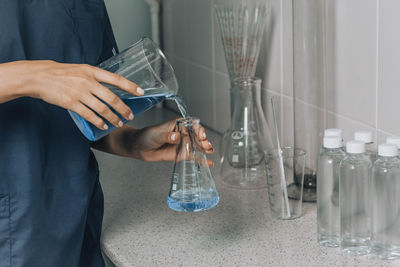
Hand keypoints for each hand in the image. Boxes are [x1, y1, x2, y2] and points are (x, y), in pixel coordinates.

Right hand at [0, 60, 142, 129]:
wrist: (39, 76)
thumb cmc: (61, 73)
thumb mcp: (81, 69)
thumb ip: (95, 77)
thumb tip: (110, 87)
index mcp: (92, 71)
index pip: (116, 79)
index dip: (130, 86)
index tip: (141, 92)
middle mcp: (88, 81)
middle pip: (112, 98)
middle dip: (123, 109)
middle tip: (129, 115)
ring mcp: (79, 93)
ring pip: (102, 109)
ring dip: (113, 118)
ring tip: (118, 123)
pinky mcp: (71, 103)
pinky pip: (89, 115)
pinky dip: (99, 122)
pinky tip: (103, 125)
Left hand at [128, 118, 213, 165]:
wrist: (139, 147)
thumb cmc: (146, 136)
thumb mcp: (157, 134)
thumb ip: (167, 135)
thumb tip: (176, 136)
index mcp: (178, 124)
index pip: (192, 125)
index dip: (198, 129)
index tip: (201, 134)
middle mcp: (183, 134)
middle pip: (197, 136)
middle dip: (203, 140)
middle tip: (206, 145)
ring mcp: (183, 144)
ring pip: (197, 146)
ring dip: (204, 149)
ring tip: (209, 151)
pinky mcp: (181, 154)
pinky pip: (192, 157)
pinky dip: (200, 160)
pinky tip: (208, 163)